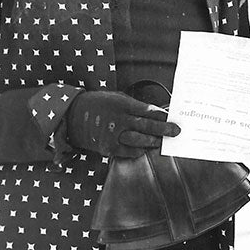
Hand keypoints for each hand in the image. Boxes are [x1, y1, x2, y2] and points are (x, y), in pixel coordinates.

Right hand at [65, 91, 179, 157]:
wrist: (73, 116)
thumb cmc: (99, 104)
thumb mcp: (117, 97)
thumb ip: (135, 106)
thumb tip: (155, 113)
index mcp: (122, 104)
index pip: (147, 110)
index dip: (162, 115)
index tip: (171, 117)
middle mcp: (119, 120)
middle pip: (147, 126)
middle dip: (164, 129)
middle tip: (176, 131)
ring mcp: (113, 135)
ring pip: (139, 141)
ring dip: (153, 142)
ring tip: (162, 141)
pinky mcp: (108, 147)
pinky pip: (128, 152)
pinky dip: (139, 151)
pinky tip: (146, 148)